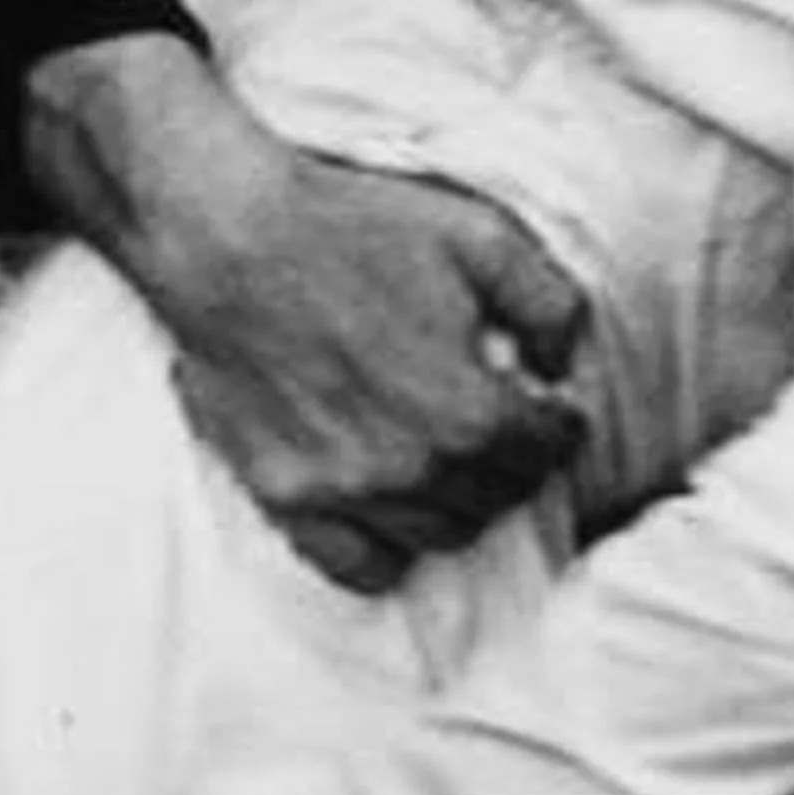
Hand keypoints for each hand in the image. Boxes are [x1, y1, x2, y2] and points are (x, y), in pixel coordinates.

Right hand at [30, 41, 589, 592]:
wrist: (227, 236)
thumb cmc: (352, 228)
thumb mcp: (480, 236)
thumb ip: (549, 304)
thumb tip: (566, 362)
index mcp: (468, 411)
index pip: (548, 452)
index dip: (559, 425)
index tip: (551, 409)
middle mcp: (412, 469)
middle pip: (497, 499)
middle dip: (512, 462)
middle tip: (501, 428)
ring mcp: (344, 492)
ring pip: (438, 535)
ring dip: (458, 501)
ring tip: (449, 458)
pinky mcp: (285, 496)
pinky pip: (356, 566)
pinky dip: (386, 548)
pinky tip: (391, 507)